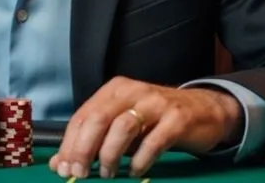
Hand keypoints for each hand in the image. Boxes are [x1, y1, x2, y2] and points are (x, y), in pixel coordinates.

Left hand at [49, 76, 242, 178]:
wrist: (205, 109)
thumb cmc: (156, 119)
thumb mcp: (123, 125)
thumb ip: (94, 140)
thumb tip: (59, 163)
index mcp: (113, 90)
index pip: (83, 115)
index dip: (70, 143)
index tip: (62, 167)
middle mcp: (131, 91)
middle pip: (98, 119)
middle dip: (84, 148)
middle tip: (79, 173)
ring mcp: (155, 103)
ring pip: (123, 127)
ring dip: (110, 154)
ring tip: (107, 174)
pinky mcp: (177, 119)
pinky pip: (154, 140)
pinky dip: (140, 159)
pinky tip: (135, 172)